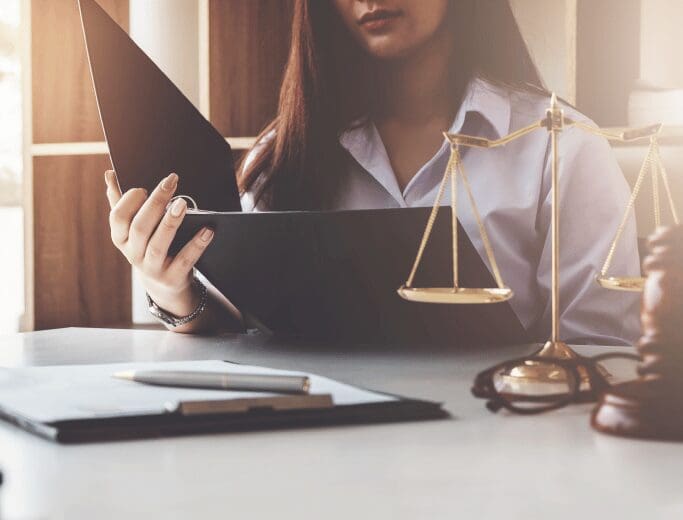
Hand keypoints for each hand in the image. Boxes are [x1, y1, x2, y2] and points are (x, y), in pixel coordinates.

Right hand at [104, 170, 213, 315]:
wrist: (164, 284)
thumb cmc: (148, 246)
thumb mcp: (132, 228)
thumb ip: (121, 201)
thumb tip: (110, 174)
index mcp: (121, 238)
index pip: (117, 218)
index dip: (129, 202)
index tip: (144, 188)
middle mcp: (133, 254)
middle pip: (140, 228)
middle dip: (155, 203)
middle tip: (171, 182)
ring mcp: (152, 268)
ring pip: (158, 245)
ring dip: (170, 223)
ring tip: (183, 203)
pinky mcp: (172, 278)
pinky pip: (185, 260)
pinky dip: (196, 245)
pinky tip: (208, 230)